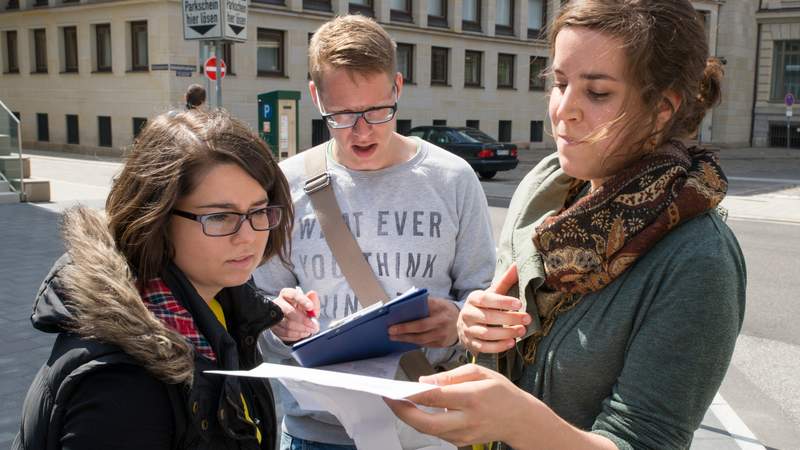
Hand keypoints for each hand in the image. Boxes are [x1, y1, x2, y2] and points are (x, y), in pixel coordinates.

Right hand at [271, 287, 319, 342]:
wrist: (295, 322)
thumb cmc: (302, 310)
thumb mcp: (309, 304)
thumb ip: (313, 300)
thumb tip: (312, 294)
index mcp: (287, 294)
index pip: (293, 294)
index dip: (302, 300)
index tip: (310, 307)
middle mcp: (278, 303)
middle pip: (289, 311)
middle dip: (303, 320)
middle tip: (313, 325)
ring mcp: (274, 316)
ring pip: (287, 324)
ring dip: (301, 329)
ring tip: (310, 330)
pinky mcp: (273, 327)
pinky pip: (284, 333)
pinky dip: (296, 335)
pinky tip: (303, 333)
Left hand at [385, 364, 535, 446]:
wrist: (521, 419)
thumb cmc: (501, 392)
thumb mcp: (479, 373)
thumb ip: (450, 375)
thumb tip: (424, 381)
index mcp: (471, 398)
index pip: (434, 397)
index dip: (411, 393)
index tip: (395, 387)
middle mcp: (466, 419)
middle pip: (426, 423)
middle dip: (403, 412)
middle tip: (389, 399)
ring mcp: (464, 435)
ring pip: (428, 431)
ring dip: (410, 417)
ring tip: (398, 401)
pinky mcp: (461, 442)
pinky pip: (437, 433)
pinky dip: (424, 421)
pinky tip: (416, 410)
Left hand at [388, 297, 459, 347]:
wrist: (464, 322)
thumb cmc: (445, 310)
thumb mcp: (437, 302)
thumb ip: (423, 303)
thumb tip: (403, 305)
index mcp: (440, 307)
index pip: (423, 309)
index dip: (410, 313)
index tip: (395, 316)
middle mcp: (442, 321)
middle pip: (421, 327)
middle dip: (404, 329)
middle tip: (391, 330)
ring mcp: (442, 334)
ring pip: (421, 339)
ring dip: (405, 338)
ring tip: (394, 337)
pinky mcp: (441, 344)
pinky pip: (424, 344)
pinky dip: (413, 342)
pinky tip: (404, 340)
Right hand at [458, 264, 531, 353]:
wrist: (466, 323)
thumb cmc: (484, 306)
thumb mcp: (493, 292)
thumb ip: (506, 280)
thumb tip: (519, 264)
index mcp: (474, 298)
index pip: (487, 299)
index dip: (502, 301)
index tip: (519, 303)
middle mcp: (468, 314)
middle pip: (488, 317)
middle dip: (509, 318)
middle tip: (527, 319)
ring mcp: (468, 330)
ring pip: (486, 333)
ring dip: (506, 333)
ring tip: (522, 331)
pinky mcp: (470, 343)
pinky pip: (484, 347)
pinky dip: (498, 346)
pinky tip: (511, 343)